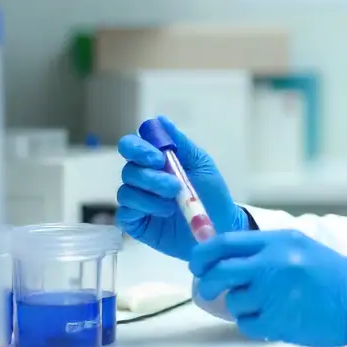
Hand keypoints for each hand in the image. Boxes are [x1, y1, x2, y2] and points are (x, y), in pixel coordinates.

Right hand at [115, 116, 247, 260]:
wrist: (221, 227)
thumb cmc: (212, 193)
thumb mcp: (201, 164)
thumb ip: (181, 143)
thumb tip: (160, 120)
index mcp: (155, 162)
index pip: (131, 146)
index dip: (139, 149)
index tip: (158, 157)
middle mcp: (142, 179)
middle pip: (128, 169)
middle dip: (151, 177)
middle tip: (174, 186)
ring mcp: (137, 201)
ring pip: (126, 191)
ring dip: (150, 195)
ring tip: (174, 203)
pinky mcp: (136, 223)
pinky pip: (125, 213)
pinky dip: (143, 210)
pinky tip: (163, 214)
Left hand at [189, 230, 346, 346]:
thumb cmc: (331, 275)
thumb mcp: (299, 247)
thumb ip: (264, 249)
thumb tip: (224, 256)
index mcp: (278, 241)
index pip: (225, 243)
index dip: (203, 254)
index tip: (196, 264)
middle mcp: (273, 264)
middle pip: (219, 272)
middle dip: (207, 283)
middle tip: (208, 289)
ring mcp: (275, 293)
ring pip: (234, 301)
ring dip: (241, 306)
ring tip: (266, 304)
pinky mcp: (278, 321)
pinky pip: (247, 324)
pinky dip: (254, 324)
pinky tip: (274, 318)